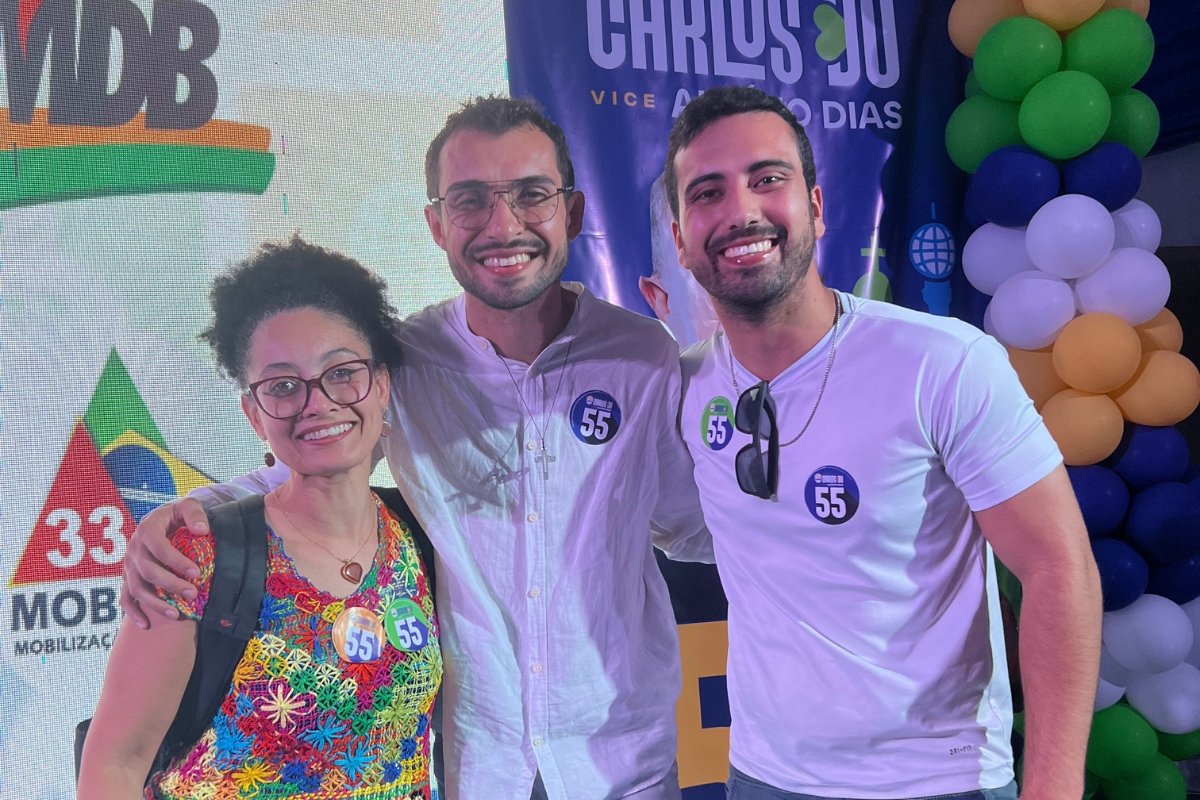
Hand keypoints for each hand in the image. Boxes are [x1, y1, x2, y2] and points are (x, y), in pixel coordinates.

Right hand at [120, 498, 209, 628]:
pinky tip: (146, 625)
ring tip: (176, 615)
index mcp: (147, 529)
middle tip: (192, 594)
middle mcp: (134, 548)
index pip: (159, 548)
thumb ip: (195, 514)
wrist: (163, 519)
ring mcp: (129, 565)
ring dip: (155, 603)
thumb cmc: (178, 514)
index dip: (176, 562)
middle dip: (170, 585)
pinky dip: (133, 612)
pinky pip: (125, 598)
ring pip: (136, 588)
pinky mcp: (129, 577)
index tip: (196, 573)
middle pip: (148, 571)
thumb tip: (202, 531)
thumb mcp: (187, 505)